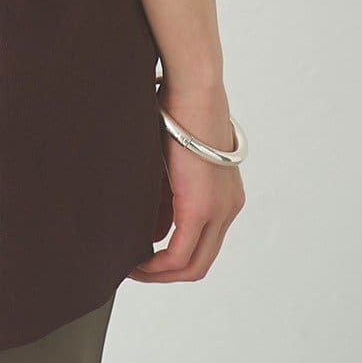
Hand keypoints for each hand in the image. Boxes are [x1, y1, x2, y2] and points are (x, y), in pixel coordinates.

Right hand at [130, 79, 244, 282]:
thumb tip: (152, 223)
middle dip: (166, 273)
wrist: (194, 89)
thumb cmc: (180, 109)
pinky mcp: (200, 208)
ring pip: (193, 265)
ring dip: (161, 272)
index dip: (175, 256)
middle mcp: (228, 208)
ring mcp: (218, 211)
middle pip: (200, 262)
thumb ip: (167, 191)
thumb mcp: (172, 158)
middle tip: (137, 270)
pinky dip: (158, 264)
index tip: (147, 254)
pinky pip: (180, 254)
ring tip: (133, 268)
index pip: (203, 242)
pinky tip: (138, 261)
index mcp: (225, 194)